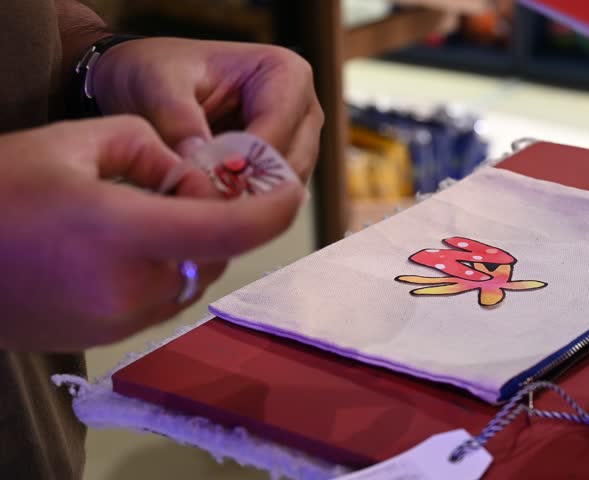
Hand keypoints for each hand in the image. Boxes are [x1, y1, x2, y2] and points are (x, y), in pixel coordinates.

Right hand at [0, 116, 304, 350]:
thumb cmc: (0, 192)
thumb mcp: (76, 141)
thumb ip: (151, 149)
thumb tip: (192, 176)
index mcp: (126, 234)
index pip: (233, 228)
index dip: (275, 208)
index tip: (293, 188)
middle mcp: (133, 286)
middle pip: (217, 250)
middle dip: (215, 214)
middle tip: (177, 183)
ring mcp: (123, 319)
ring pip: (193, 273)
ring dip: (189, 241)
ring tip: (134, 211)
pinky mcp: (111, 334)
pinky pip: (165, 294)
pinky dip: (164, 265)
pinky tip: (120, 243)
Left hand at [91, 37, 323, 182]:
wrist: (149, 85)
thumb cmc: (159, 72)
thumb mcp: (157, 84)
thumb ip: (177, 120)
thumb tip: (197, 160)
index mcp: (287, 74)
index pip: (276, 134)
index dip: (239, 165)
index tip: (198, 183)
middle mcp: (304, 111)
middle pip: (288, 167)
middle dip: (242, 187)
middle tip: (193, 200)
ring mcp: (299, 143)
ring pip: (282, 190)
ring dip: (241, 200)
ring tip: (194, 201)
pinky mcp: (284, 170)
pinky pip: (271, 199)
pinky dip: (239, 205)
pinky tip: (204, 201)